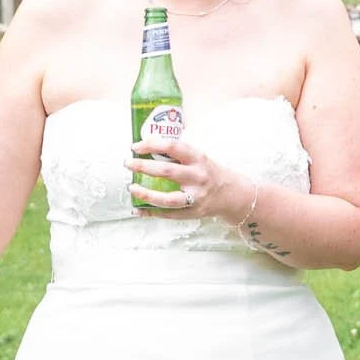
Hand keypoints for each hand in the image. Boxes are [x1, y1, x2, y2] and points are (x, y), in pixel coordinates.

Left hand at [122, 138, 241, 220]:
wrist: (231, 193)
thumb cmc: (208, 172)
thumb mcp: (198, 157)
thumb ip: (176, 153)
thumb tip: (146, 144)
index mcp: (198, 159)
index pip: (173, 147)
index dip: (152, 145)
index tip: (136, 147)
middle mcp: (197, 177)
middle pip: (167, 172)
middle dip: (144, 167)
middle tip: (128, 164)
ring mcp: (195, 197)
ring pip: (168, 199)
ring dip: (147, 194)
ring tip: (132, 188)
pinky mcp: (192, 213)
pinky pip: (169, 214)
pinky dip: (151, 212)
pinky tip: (138, 209)